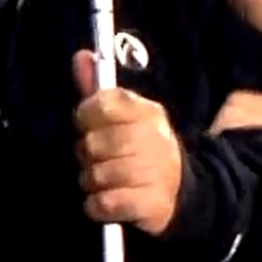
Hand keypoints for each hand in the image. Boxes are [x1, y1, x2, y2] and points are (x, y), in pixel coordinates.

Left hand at [71, 50, 183, 235]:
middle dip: (86, 155)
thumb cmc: (142, 148)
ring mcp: (156, 172)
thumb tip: (81, 55)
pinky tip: (105, 202)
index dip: (86, 116)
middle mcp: (154, 138)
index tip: (88, 126)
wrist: (180, 191)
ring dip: (91, 182)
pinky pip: (105, 204)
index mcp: (146, 112)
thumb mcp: (125, 117)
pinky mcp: (152, 203)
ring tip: (103, 181)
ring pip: (97, 175)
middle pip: (94, 143)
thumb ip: (98, 89)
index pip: (103, 104)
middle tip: (96, 159)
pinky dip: (96, 206)